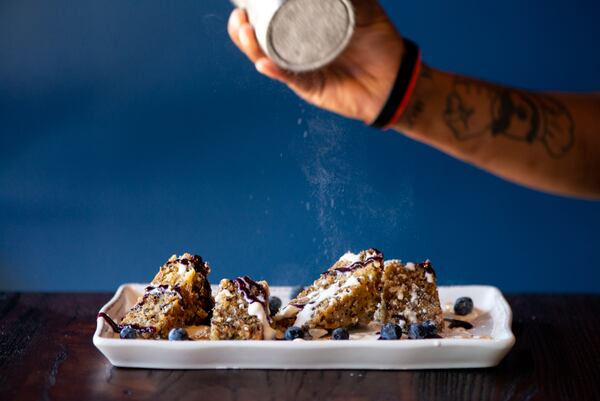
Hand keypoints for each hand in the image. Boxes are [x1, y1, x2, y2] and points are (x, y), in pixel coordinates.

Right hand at [227, 1, 403, 122]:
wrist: (395, 77)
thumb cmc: (378, 43)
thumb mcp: (363, 9)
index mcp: (305, 32)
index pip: (270, 22)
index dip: (252, 14)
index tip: (243, 5)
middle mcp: (298, 52)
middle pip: (260, 43)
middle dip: (242, 31)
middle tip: (240, 19)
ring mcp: (302, 70)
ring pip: (268, 60)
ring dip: (252, 48)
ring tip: (246, 33)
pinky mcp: (310, 87)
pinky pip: (290, 79)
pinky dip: (276, 71)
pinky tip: (265, 62)